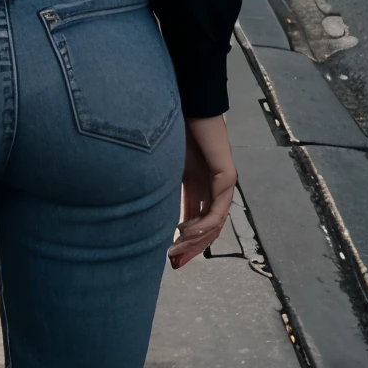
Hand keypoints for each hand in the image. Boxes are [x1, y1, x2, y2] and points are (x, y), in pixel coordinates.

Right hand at [168, 115, 236, 268]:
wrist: (187, 105)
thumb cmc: (172, 130)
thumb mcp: (164, 168)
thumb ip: (162, 189)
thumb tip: (141, 210)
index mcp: (198, 184)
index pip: (195, 220)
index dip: (185, 241)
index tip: (170, 257)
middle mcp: (212, 186)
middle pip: (207, 227)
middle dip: (191, 247)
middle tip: (174, 262)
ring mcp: (222, 183)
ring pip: (214, 223)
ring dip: (195, 241)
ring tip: (176, 250)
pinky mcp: (226, 177)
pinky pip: (217, 210)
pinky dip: (203, 225)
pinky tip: (185, 231)